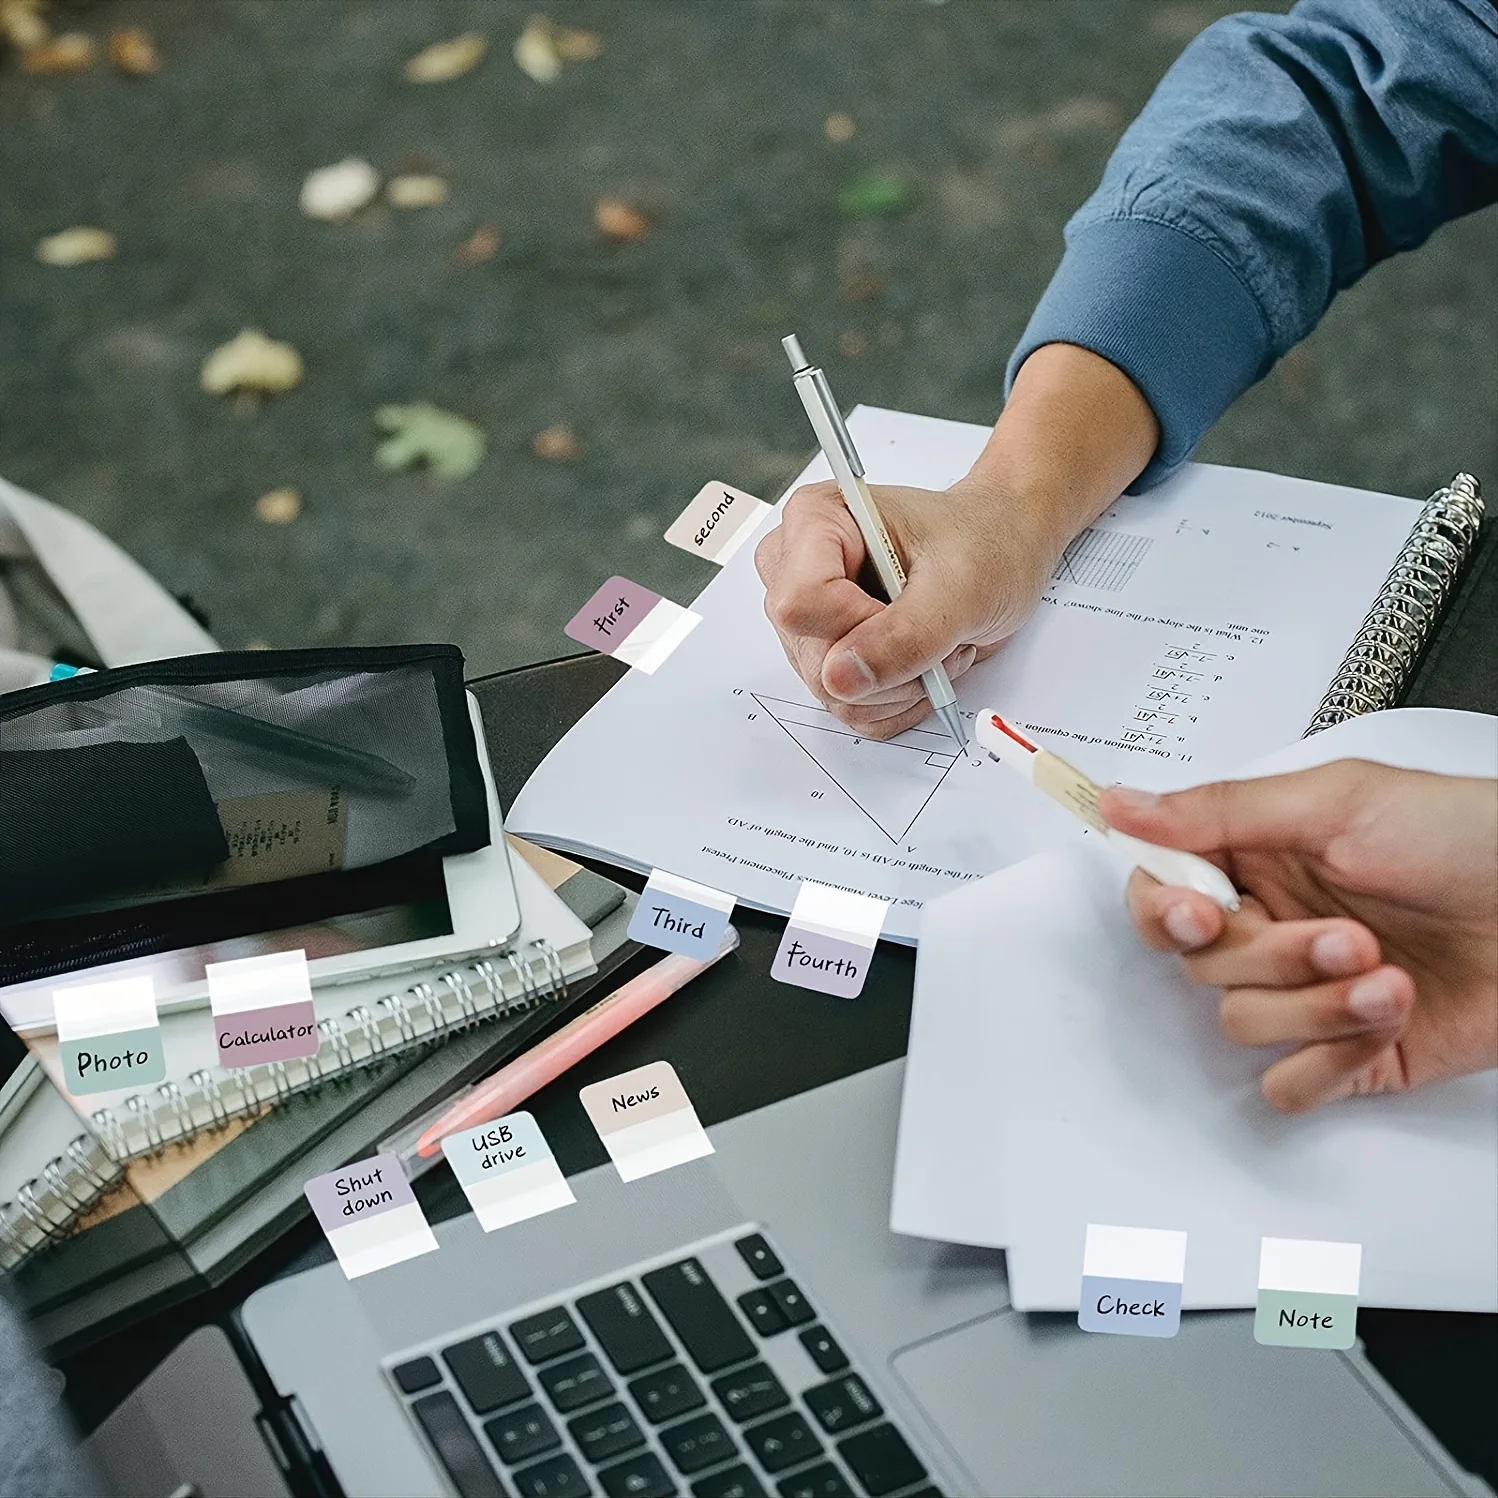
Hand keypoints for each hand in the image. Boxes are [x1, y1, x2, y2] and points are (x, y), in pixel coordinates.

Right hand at [755, 343, 1159, 738]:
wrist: (1013, 542)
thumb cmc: (992, 542)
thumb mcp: (966, 585)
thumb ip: (904, 634)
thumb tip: (840, 679)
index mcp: (814, 522)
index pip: (798, 603)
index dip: (859, 627)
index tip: (915, 608)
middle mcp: (795, 564)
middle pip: (808, 654)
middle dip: (886, 660)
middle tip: (941, 629)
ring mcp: (809, 613)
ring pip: (827, 690)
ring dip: (898, 683)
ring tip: (941, 640)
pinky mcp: (829, 649)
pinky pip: (849, 705)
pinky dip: (898, 698)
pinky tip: (928, 658)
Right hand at [1100, 762, 1497, 1113]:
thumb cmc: (1467, 840)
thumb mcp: (1339, 801)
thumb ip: (1219, 811)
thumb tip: (1120, 804)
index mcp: (1258, 860)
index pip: (1163, 896)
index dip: (1165, 913)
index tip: (1203, 911)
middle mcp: (1275, 928)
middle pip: (1202, 968)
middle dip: (1273, 956)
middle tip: (1345, 935)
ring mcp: (1309, 996)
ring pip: (1242, 1025)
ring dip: (1315, 1006)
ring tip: (1386, 975)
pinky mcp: (1348, 1057)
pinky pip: (1287, 1086)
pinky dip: (1328, 1062)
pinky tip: (1384, 1021)